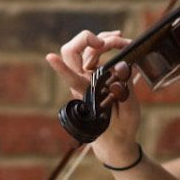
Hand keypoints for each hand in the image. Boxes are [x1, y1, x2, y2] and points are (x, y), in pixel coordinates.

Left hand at [47, 30, 139, 168]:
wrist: (114, 139)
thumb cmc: (120, 129)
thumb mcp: (129, 114)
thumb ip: (126, 92)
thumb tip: (125, 66)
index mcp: (87, 96)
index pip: (71, 79)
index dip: (60, 68)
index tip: (50, 57)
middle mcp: (81, 83)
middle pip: (71, 53)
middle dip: (86, 39)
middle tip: (106, 42)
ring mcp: (85, 76)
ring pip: (85, 49)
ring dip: (104, 40)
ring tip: (125, 41)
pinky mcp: (93, 73)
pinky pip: (95, 52)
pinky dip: (107, 44)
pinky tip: (120, 41)